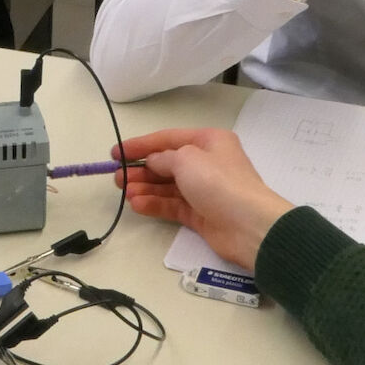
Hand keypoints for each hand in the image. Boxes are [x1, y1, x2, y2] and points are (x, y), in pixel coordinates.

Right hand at [115, 128, 292, 271]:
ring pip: (168, 186)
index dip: (140, 145)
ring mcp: (204, 190)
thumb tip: (153, 162)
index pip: (168, 139)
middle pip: (167, 164)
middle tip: (117, 177)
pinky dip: (154, 204)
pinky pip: (172, 205)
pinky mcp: (201, 214)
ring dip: (145, 188)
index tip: (115, 153)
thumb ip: (163, 158)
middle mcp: (207, 163)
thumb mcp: (186, 159)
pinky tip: (137, 204)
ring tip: (124, 192)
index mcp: (209, 141)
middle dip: (141, 169)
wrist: (248, 225)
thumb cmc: (219, 182)